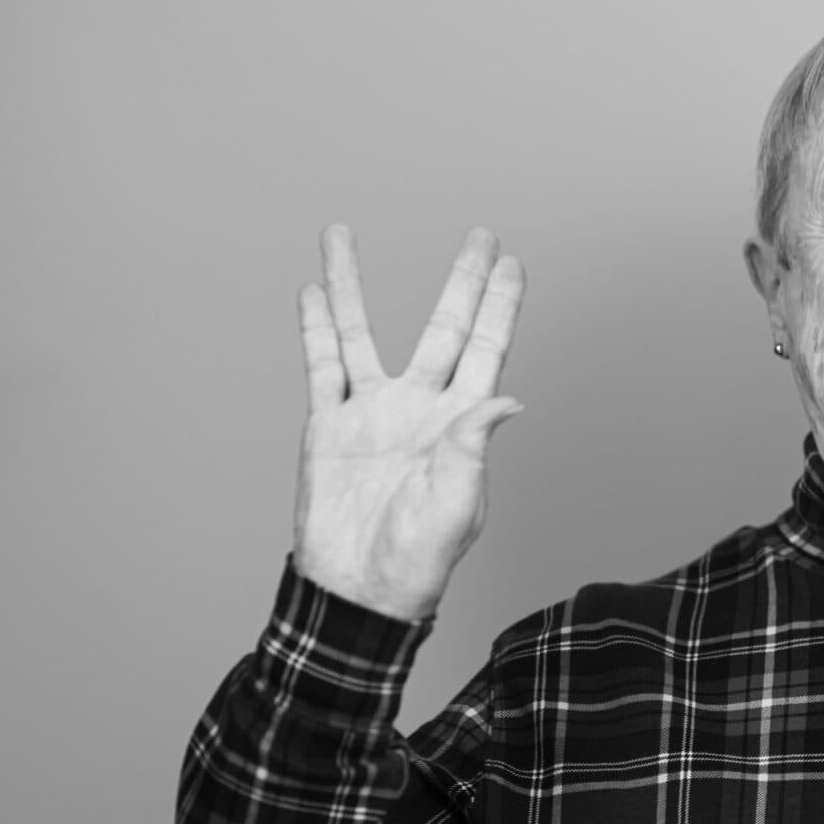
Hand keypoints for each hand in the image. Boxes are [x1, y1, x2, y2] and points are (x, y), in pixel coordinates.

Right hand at [292, 224, 526, 621]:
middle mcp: (419, 408)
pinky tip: (312, 292)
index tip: (511, 263)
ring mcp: (371, 413)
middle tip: (479, 235)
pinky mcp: (328, 427)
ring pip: (361, 333)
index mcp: (460, 425)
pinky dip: (315, 329)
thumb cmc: (417, 559)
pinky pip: (321, 367)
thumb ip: (473, 448)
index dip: (499, 306)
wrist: (357, 588)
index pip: (485, 350)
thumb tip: (507, 400)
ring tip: (340, 234)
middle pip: (442, 328)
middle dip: (461, 282)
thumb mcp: (456, 506)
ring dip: (352, 285)